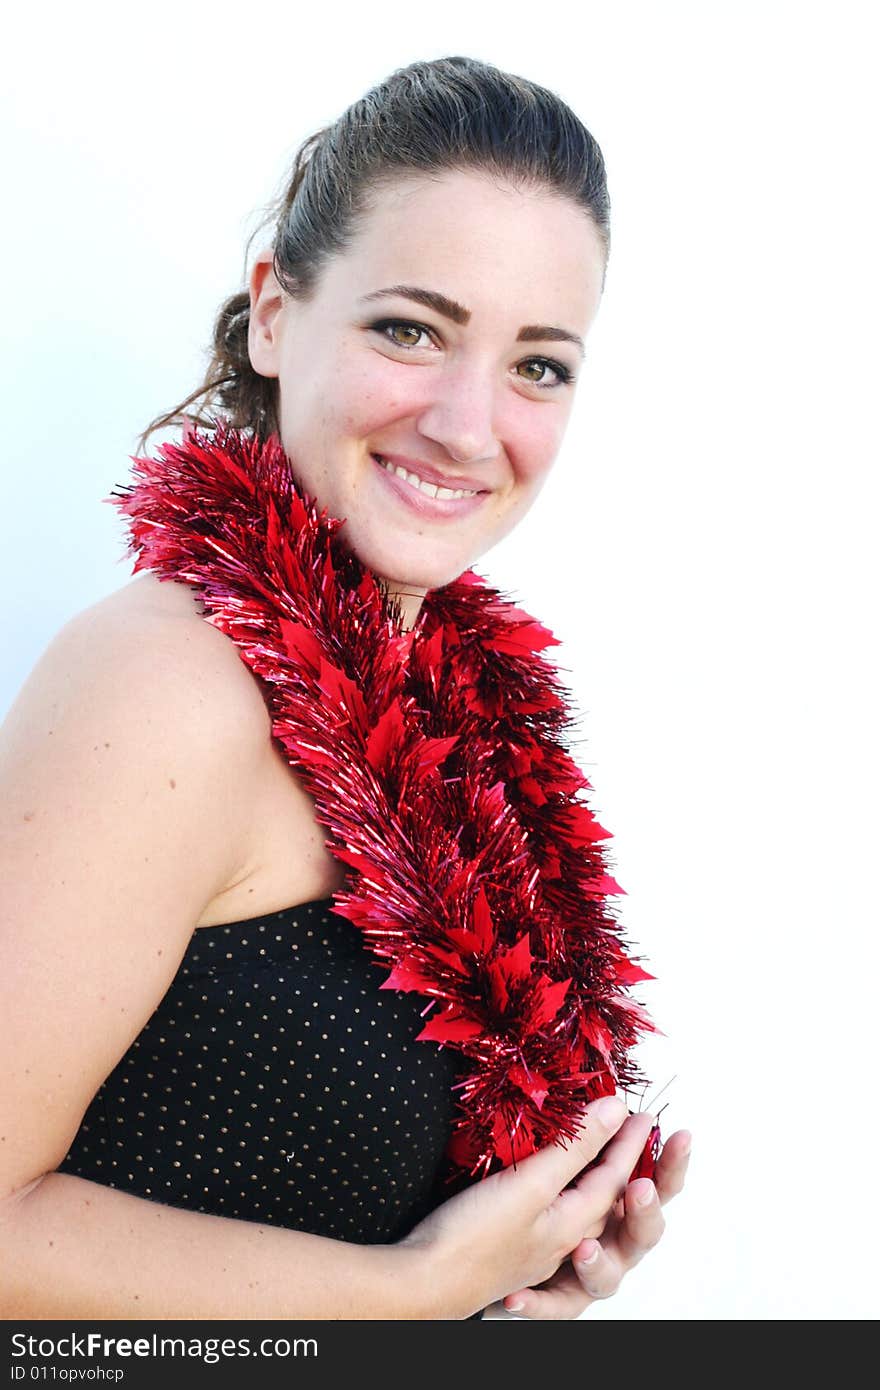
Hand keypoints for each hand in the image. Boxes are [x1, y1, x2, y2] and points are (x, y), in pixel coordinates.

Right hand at [397, 1093, 648, 1318]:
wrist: (423, 1284)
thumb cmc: (474, 1239)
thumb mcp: (531, 1185)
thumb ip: (574, 1149)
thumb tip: (614, 1111)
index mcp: (572, 1224)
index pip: (612, 1176)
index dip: (626, 1140)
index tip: (640, 1112)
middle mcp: (561, 1240)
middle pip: (603, 1198)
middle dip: (621, 1163)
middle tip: (630, 1130)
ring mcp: (536, 1247)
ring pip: (576, 1211)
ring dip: (592, 1183)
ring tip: (600, 1160)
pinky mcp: (510, 1247)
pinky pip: (549, 1220)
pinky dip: (558, 1198)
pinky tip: (547, 1189)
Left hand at [486, 1124, 691, 1318]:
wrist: (454, 1261)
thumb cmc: (499, 1208)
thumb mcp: (539, 1173)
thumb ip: (580, 1145)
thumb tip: (614, 1105)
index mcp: (602, 1203)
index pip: (650, 1184)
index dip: (669, 1164)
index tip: (680, 1134)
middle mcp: (596, 1237)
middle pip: (638, 1235)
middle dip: (646, 1214)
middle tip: (639, 1189)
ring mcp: (574, 1270)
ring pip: (606, 1279)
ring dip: (600, 1266)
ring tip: (584, 1249)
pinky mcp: (546, 1295)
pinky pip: (554, 1306)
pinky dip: (541, 1303)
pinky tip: (517, 1297)